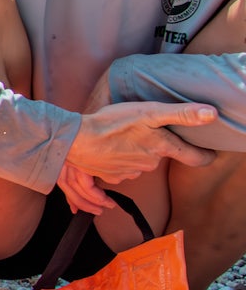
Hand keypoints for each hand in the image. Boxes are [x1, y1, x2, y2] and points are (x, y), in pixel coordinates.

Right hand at [59, 101, 215, 214]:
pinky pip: (123, 170)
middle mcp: (150, 164)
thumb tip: (213, 114)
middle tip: (145, 131)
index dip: (205, 155)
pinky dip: (120, 161)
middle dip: (158, 146)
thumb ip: (182, 113)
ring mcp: (130, 173)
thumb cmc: (112, 122)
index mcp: (162, 148)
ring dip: (137, 153)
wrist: (76, 140)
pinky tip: (110, 150)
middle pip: (163, 157)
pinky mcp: (112, 177)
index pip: (195, 157)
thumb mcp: (149, 111)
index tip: (210, 154)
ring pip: (142, 163)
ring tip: (123, 139)